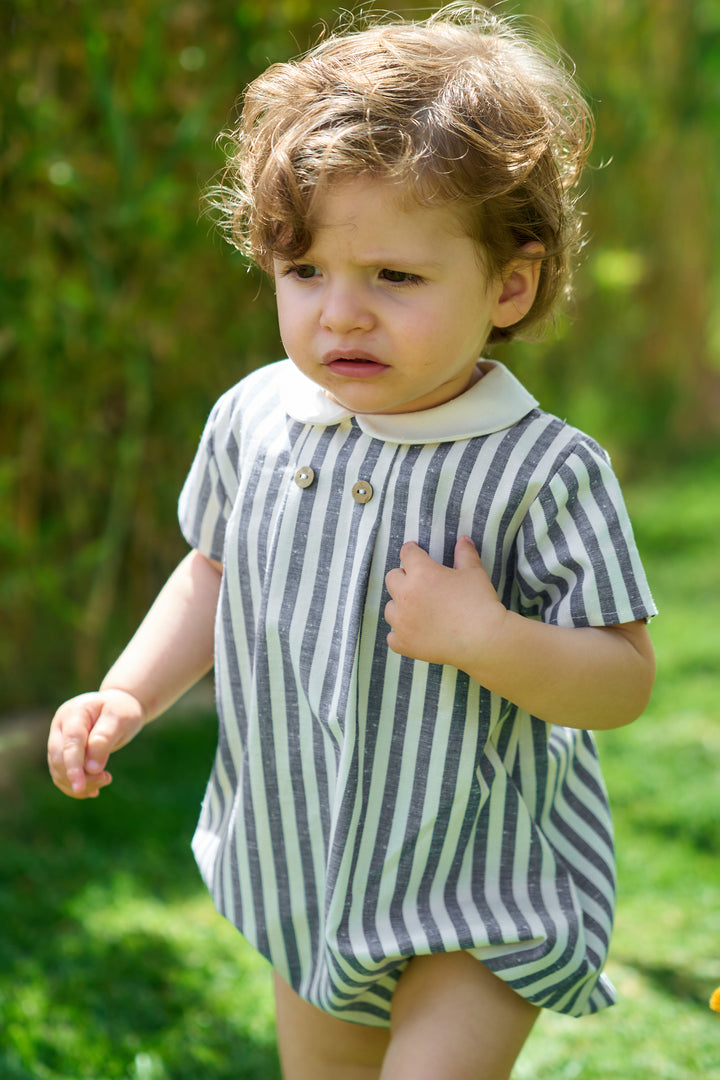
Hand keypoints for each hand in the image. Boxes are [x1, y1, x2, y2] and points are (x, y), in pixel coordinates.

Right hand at [47, 689, 145, 798]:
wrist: (120, 706)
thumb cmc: (122, 711)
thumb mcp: (120, 719)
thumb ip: (104, 740)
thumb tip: (91, 768)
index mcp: (74, 713)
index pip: (70, 743)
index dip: (73, 766)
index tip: (80, 787)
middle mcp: (60, 725)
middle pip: (59, 758)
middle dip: (80, 776)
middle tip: (107, 779)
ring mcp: (58, 739)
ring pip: (58, 769)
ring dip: (80, 782)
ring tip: (105, 780)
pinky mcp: (61, 751)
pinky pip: (61, 774)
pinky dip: (75, 785)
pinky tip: (93, 790)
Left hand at [384, 536, 507, 670]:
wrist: (484, 640)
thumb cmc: (480, 603)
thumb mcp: (474, 573)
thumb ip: (465, 554)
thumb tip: (463, 539)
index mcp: (421, 573)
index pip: (407, 553)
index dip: (412, 550)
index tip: (415, 552)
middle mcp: (405, 595)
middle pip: (392, 578)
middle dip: (404, 577)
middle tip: (419, 583)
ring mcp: (402, 621)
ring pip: (390, 608)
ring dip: (400, 606)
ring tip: (417, 610)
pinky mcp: (403, 643)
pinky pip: (392, 636)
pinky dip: (401, 634)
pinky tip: (414, 632)